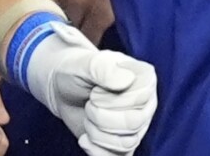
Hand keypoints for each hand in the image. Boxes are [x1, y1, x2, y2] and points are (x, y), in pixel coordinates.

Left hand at [21, 24, 155, 155]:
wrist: (63, 89)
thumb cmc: (75, 72)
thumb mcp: (84, 63)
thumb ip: (103, 68)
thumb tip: (126, 81)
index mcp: (144, 78)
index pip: (139, 99)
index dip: (109, 100)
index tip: (95, 91)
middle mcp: (146, 103)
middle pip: (133, 123)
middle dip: (100, 116)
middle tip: (89, 104)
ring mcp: (138, 126)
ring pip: (127, 143)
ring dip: (97, 132)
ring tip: (88, 117)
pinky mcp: (125, 144)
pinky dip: (97, 151)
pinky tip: (84, 138)